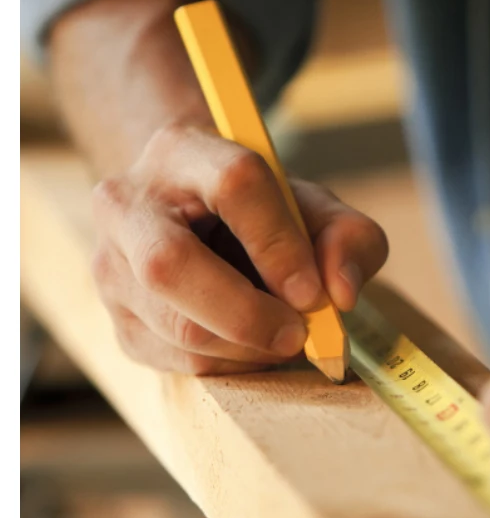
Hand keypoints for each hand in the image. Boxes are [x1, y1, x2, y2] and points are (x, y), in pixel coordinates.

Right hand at [90, 120, 386, 373]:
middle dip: (247, 314)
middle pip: (170, 264)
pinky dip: (234, 365)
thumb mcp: (317, 213)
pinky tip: (252, 344)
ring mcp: (111, 267)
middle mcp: (127, 204)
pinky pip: (181, 362)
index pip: (233, 184)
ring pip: (179, 326)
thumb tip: (341, 294)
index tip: (314, 293)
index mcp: (183, 152)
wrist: (202, 227)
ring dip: (249, 347)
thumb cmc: (267, 219)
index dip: (280, 244)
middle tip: (298, 334)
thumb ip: (350, 239)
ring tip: (282, 334)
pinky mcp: (122, 324)